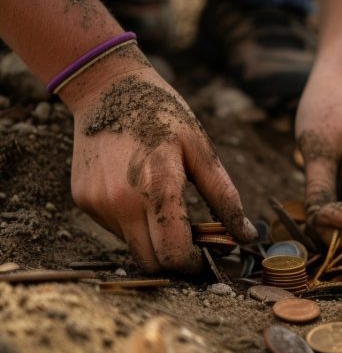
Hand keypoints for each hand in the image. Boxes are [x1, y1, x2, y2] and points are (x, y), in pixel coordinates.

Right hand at [66, 66, 256, 272]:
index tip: (208, 258)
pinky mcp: (82, 200)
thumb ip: (224, 197)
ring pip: (133, 247)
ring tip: (168, 208)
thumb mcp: (202, 151)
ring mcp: (97, 203)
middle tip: (195, 243)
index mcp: (157, 188)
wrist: (106, 88)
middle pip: (151, 262)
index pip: (173, 253)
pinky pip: (115, 229)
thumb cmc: (163, 115)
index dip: (194, 264)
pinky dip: (134, 224)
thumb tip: (246, 235)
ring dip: (154, 240)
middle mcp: (120, 202)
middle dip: (176, 260)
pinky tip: (140, 193)